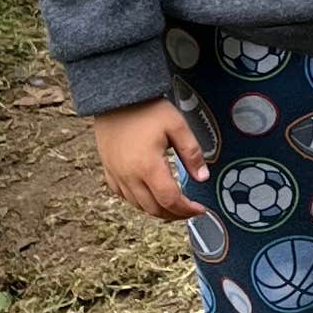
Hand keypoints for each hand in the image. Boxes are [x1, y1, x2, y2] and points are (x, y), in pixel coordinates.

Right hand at [94, 95, 202, 221]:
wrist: (115, 97)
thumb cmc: (148, 109)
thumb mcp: (177, 126)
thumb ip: (192, 153)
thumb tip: (203, 178)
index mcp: (148, 166)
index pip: (170, 200)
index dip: (187, 210)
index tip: (200, 209)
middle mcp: (129, 176)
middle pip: (154, 209)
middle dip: (175, 214)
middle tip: (189, 210)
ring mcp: (116, 175)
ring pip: (138, 206)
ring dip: (158, 210)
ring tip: (173, 205)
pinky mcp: (108, 170)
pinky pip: (123, 196)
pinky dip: (139, 202)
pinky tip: (150, 196)